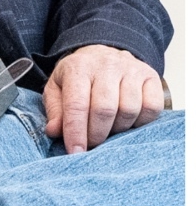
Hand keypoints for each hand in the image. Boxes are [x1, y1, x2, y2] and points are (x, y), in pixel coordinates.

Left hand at [43, 44, 161, 152]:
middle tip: (92, 145)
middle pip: (105, 109)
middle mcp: (106, 66)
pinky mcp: (151, 76)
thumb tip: (54, 131)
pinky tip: (128, 122)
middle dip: (97, 134)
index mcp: (78, 68)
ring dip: (118, 129)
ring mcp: (131, 70)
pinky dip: (141, 123)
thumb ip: (55, 110)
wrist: (103, 53)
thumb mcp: (57, 88)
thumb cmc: (78, 77)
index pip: (77, 104)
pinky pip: (151, 108)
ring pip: (129, 110)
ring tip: (108, 130)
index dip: (76, 132)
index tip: (76, 152)